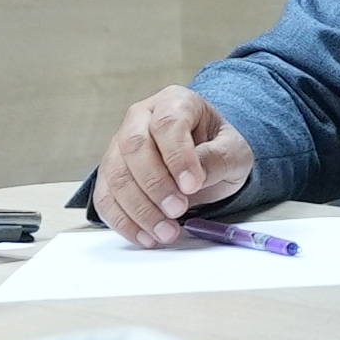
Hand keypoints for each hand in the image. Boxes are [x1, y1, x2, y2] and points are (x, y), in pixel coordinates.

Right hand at [94, 86, 252, 243]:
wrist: (206, 159)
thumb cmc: (218, 149)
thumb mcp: (234, 151)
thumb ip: (216, 158)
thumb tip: (191, 178)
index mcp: (175, 102)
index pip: (168, 123)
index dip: (178, 156)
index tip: (192, 185)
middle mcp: (140, 118)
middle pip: (134, 146)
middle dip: (155, 184)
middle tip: (178, 210)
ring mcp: (120, 145)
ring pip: (116, 175)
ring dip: (139, 209)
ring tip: (166, 232)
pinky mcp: (110, 174)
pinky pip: (106, 198)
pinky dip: (123, 221)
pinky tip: (146, 237)